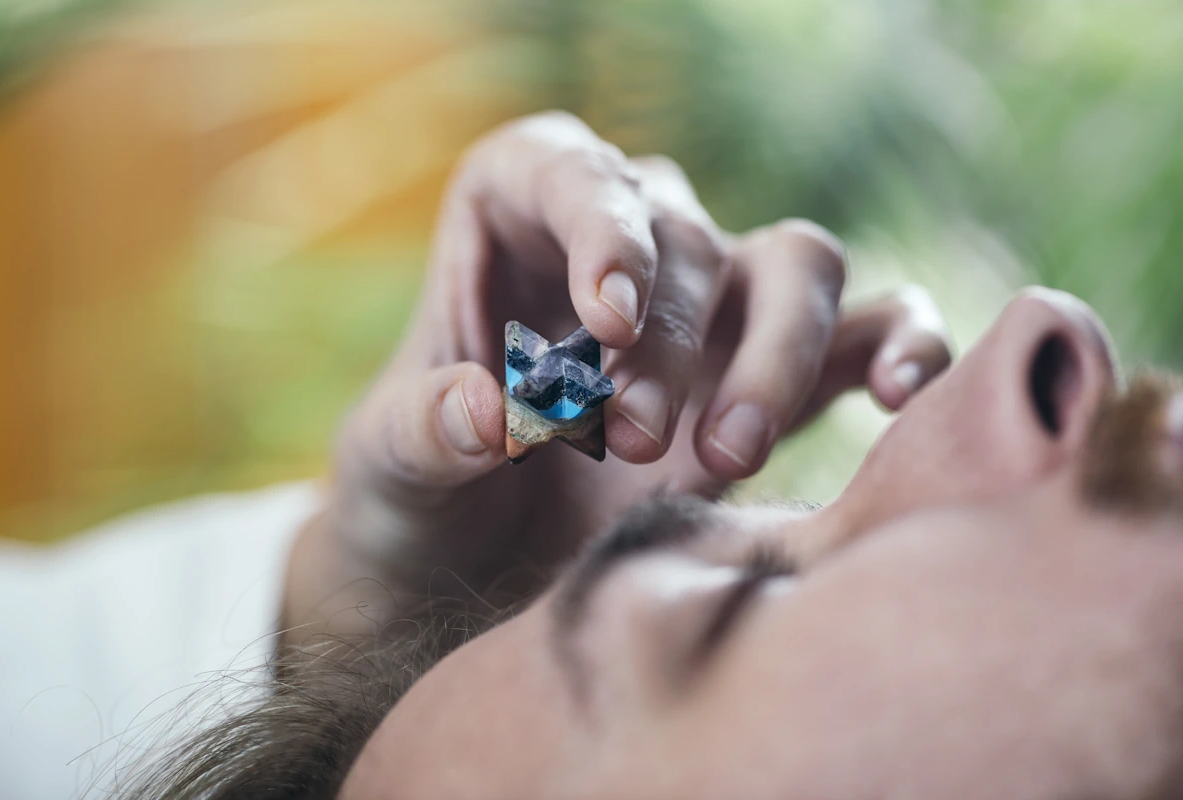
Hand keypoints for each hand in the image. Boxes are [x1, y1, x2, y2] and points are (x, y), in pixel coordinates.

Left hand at [292, 113, 951, 629]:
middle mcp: (628, 239)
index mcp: (518, 212)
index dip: (599, 227)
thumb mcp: (391, 463)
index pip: (570, 171)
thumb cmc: (425, 484)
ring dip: (777, 352)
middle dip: (667, 342)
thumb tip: (491, 413)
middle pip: (687, 238)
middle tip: (629, 441)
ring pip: (795, 267)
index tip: (606, 315)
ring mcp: (714, 300)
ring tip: (729, 455)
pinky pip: (871, 327)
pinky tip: (906, 393)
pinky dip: (903, 345)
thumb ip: (426, 431)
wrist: (481, 558)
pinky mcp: (780, 369)